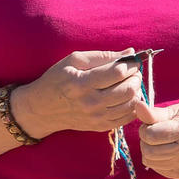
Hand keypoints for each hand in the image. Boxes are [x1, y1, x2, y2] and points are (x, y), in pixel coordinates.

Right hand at [12, 49, 142, 136]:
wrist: (42, 109)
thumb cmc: (57, 79)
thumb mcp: (74, 60)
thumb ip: (103, 56)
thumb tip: (130, 52)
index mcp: (82, 83)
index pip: (117, 73)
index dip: (130, 64)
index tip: (132, 60)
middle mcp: (91, 102)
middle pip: (128, 89)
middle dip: (136, 77)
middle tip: (133, 71)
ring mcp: (97, 117)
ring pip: (131, 104)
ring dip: (137, 90)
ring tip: (131, 82)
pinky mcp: (100, 126)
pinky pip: (127, 117)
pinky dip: (133, 105)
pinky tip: (127, 96)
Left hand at [133, 99, 178, 178]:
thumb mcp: (173, 111)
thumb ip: (153, 113)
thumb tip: (137, 105)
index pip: (151, 135)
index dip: (144, 129)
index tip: (150, 125)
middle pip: (148, 151)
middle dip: (145, 141)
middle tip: (153, 134)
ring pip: (149, 161)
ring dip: (149, 150)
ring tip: (159, 142)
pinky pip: (156, 169)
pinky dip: (155, 160)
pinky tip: (165, 151)